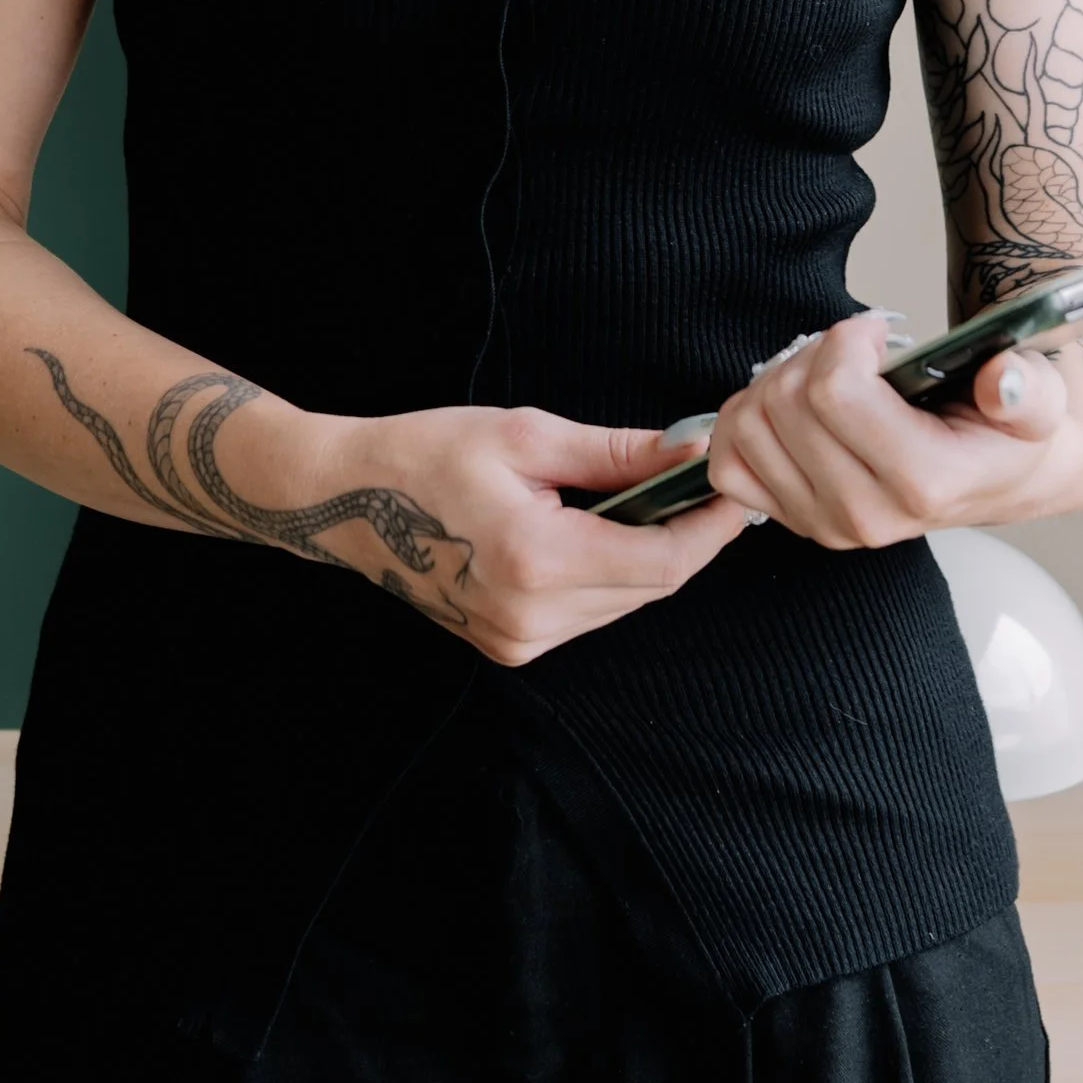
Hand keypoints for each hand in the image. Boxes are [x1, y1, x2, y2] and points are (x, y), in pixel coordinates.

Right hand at [321, 404, 748, 666]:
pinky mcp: (510, 648)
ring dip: (644, 556)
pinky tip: (590, 533)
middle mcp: (531, 617)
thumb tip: (692, 451)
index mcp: (537, 560)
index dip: (710, 530)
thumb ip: (617, 452)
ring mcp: (518, 641)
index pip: (662, 563)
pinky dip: (605, 574)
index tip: (736, 492)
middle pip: (649, 587)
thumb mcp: (526, 435)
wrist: (346, 500)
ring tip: (638, 501)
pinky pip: (588, 615)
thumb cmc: (429, 453)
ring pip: (623, 604)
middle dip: (683, 536)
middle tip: (697, 483)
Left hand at [702, 317, 1074, 547]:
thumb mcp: (1040, 400)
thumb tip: (1002, 381)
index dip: (847, 339)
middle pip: (785, 402)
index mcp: (925, 484)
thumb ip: (1027, 388)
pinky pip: (729, 463)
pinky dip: (743, 421)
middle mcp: (866, 515)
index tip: (876, 332)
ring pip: (748, 425)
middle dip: (812, 352)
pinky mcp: (792, 519)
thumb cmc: (1008, 431)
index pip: (836, 392)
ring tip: (823, 372)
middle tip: (850, 348)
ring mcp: (823, 523)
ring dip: (775, 379)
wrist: (999, 476)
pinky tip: (786, 404)